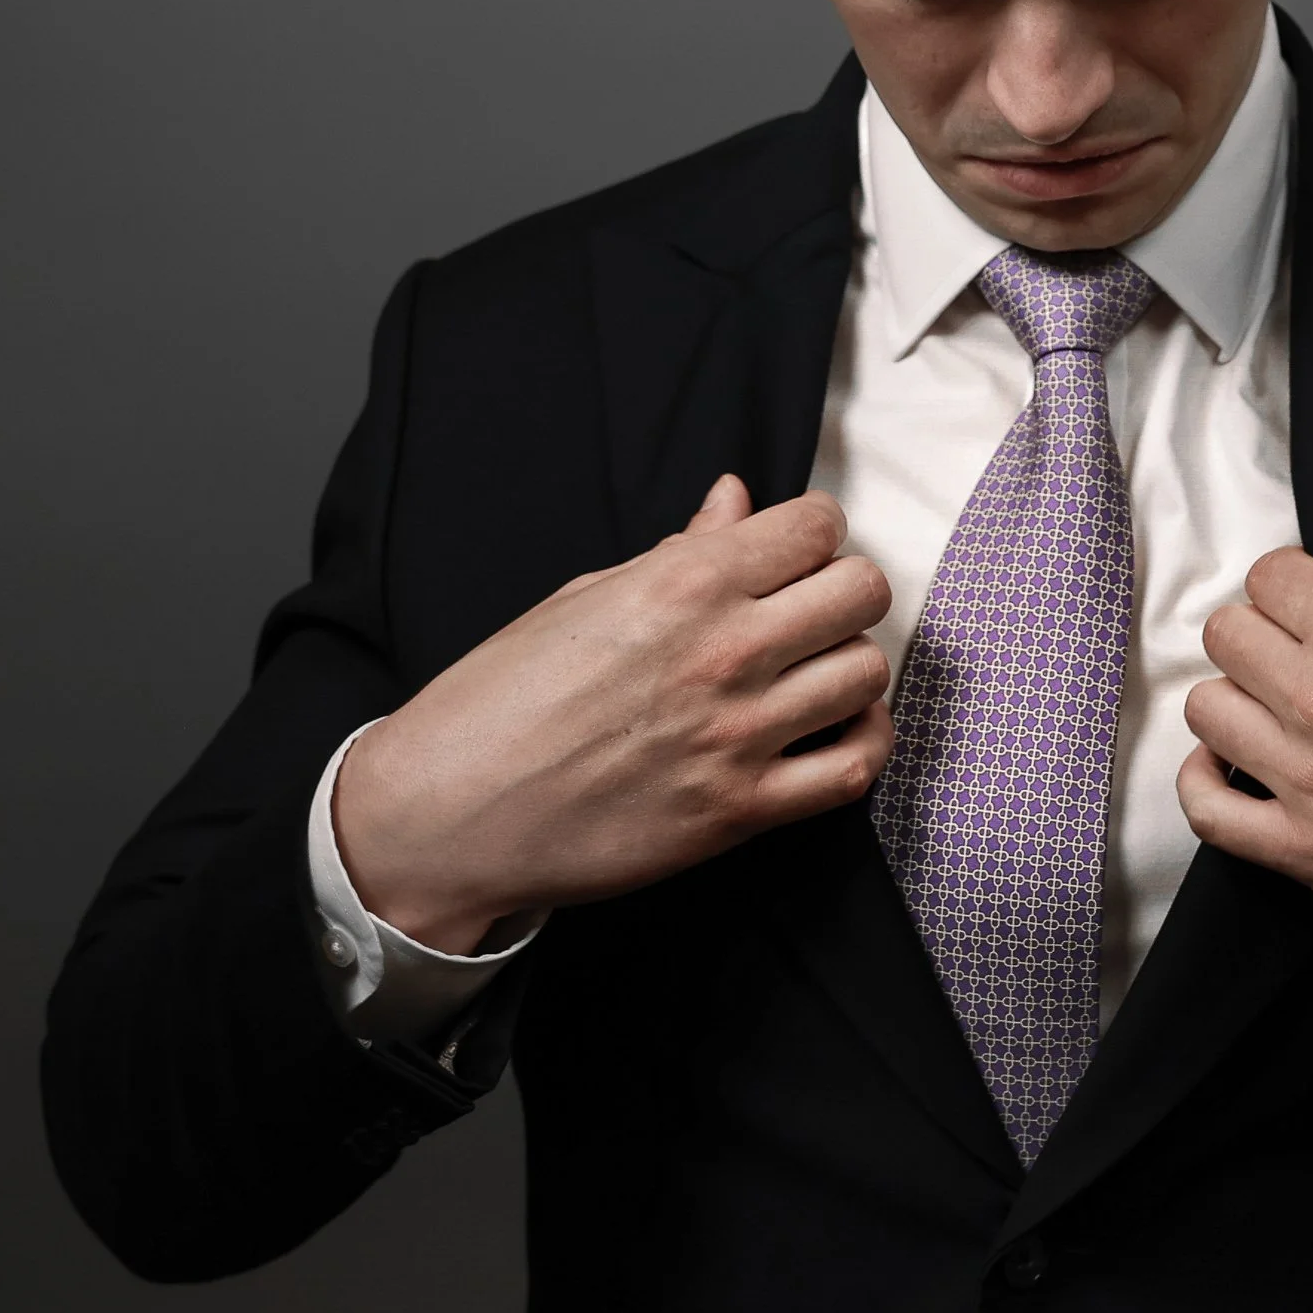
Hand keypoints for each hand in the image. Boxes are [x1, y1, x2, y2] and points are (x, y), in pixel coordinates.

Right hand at [334, 477, 892, 951]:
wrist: (446, 813)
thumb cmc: (500, 699)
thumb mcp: (584, 598)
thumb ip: (679, 549)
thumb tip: (735, 499)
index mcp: (682, 584)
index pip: (815, 526)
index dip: (812, 533)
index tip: (793, 552)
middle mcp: (722, 651)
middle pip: (861, 591)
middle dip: (842, 590)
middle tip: (808, 610)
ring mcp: (737, 734)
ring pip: (866, 673)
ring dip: (848, 665)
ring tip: (812, 672)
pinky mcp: (739, 810)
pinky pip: (853, 770)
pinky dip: (862, 743)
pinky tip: (836, 729)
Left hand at [1180, 532, 1312, 1044]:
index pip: (1271, 575)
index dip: (1294, 585)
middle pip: (1228, 634)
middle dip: (1261, 635)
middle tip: (1302, 659)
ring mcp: (1307, 780)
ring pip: (1207, 709)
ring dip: (1237, 703)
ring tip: (1279, 716)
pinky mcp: (1306, 854)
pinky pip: (1208, 810)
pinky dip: (1206, 785)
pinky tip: (1235, 771)